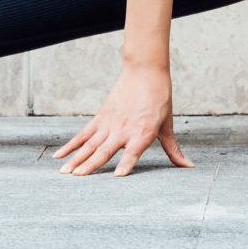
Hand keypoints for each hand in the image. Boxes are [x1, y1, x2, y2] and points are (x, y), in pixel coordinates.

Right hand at [51, 61, 194, 176]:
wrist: (145, 71)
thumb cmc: (159, 98)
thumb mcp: (167, 125)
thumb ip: (173, 149)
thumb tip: (188, 167)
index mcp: (143, 133)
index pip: (133, 152)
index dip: (125, 163)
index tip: (117, 176)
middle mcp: (124, 130)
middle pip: (104, 150)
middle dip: (90, 165)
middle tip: (78, 177)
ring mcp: (109, 123)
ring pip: (89, 144)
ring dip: (76, 158)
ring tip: (64, 172)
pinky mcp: (101, 117)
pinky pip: (83, 134)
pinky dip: (71, 145)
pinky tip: (59, 155)